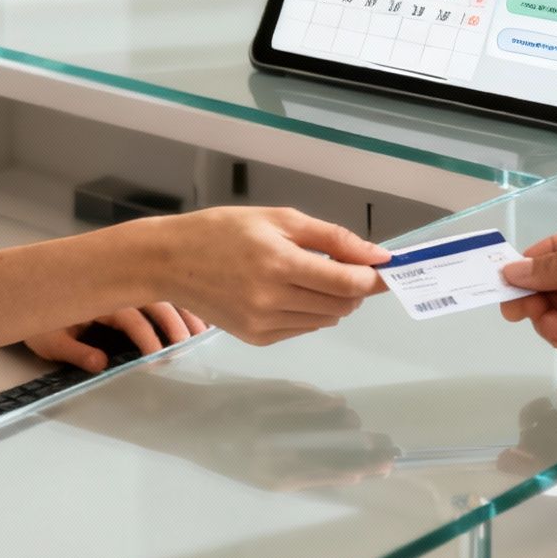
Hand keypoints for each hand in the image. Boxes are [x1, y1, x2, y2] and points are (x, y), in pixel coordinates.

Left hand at [24, 303, 207, 371]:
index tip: (160, 357)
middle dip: (175, 323)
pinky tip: (194, 314)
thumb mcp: (51, 341)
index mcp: (97, 298)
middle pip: (154, 301)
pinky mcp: (128, 288)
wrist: (26, 293)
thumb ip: (77, 353)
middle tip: (189, 345)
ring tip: (202, 331)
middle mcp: (114, 287)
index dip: (147, 338)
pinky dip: (180, 302)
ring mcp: (123, 285)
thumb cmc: (40, 320)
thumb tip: (102, 364)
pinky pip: (159, 291)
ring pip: (162, 293)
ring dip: (184, 310)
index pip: (131, 318)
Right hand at [141, 207, 388, 344]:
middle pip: (341, 305)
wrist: (169, 261)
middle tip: (344, 266)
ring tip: (311, 276)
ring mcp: (263, 324)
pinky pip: (303, 328)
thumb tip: (377, 255)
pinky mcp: (256, 338)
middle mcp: (272, 299)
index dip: (373, 278)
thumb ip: (332, 238)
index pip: (347, 283)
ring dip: (333, 301)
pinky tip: (289, 292)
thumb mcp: (279, 219)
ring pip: (326, 320)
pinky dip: (309, 312)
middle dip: (354, 288)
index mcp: (279, 263)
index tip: (387, 270)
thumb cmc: (222, 231)